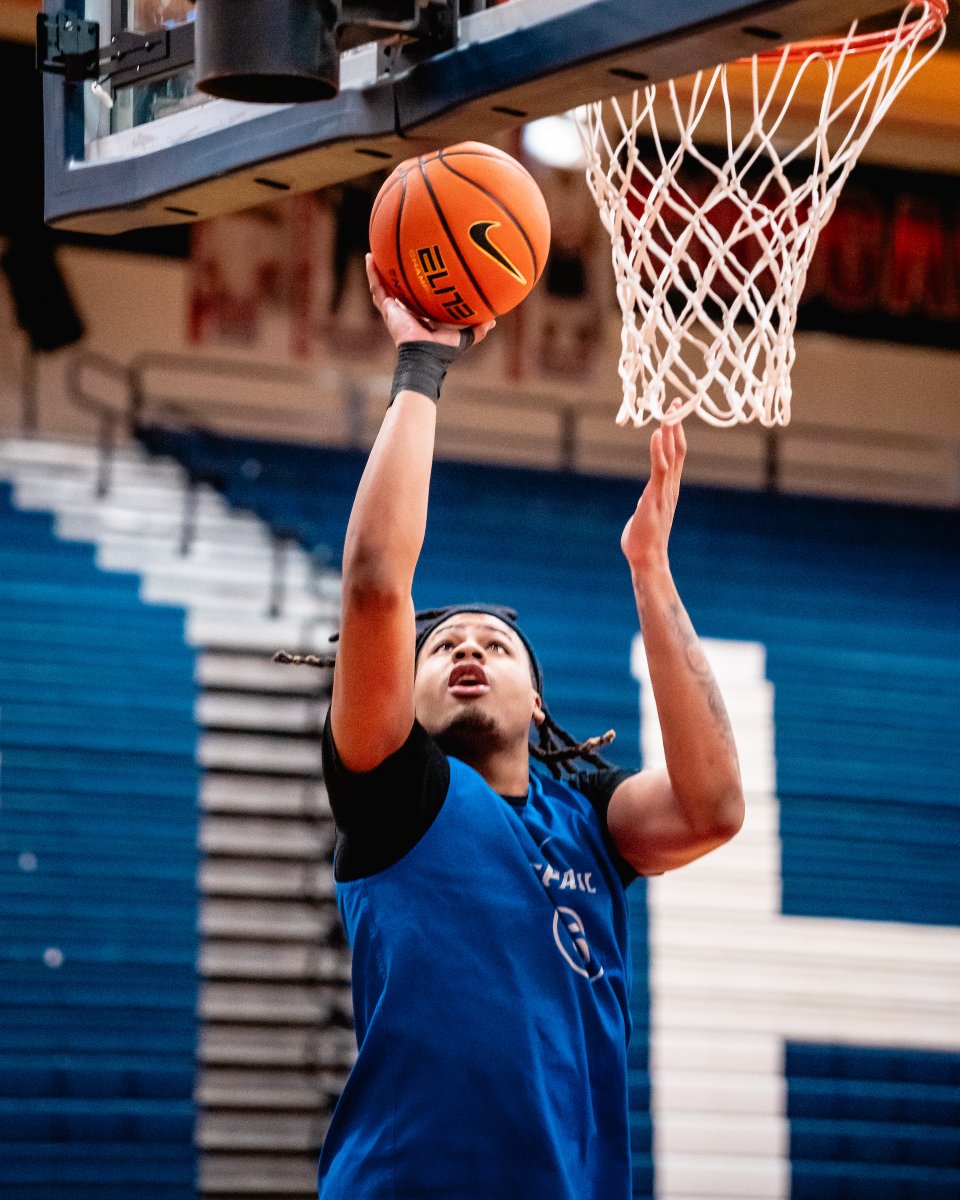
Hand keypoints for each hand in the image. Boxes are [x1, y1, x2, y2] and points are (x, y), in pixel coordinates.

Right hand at [366, 254, 494, 349]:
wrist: (425, 357)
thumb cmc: (443, 351)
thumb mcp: (464, 338)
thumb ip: (477, 329)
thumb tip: (493, 320)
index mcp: (422, 318)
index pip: (420, 299)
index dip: (420, 287)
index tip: (423, 273)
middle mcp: (407, 312)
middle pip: (400, 290)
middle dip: (398, 275)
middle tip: (398, 256)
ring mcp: (395, 311)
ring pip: (385, 286)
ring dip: (381, 270)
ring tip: (377, 251)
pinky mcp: (388, 310)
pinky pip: (377, 288)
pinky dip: (372, 273)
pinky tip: (370, 257)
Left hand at [621, 400, 685, 574]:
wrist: (646, 558)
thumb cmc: (642, 540)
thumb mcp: (646, 514)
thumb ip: (647, 503)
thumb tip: (645, 501)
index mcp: (668, 488)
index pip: (676, 455)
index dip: (676, 434)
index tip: (674, 413)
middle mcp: (671, 486)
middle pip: (678, 449)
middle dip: (677, 425)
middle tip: (678, 401)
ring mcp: (665, 491)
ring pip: (671, 455)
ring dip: (670, 432)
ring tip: (670, 411)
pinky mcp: (655, 496)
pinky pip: (660, 468)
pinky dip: (659, 450)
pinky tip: (657, 434)